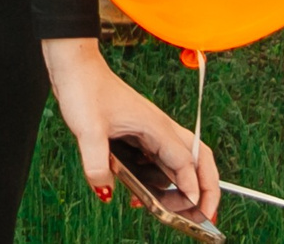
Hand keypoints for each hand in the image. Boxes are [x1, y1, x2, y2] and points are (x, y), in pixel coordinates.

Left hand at [41, 37, 220, 221]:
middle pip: (198, 159)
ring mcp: (151, 130)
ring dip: (183, 186)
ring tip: (174, 209)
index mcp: (155, 126)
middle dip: (207, 188)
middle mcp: (159, 128)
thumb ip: (96, 163)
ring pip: (181, 161)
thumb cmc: (84, 88)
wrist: (76, 67)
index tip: (193, 212)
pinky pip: (160, 159)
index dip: (192, 189)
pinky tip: (146, 190)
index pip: (186, 163)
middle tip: (204, 215)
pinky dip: (161, 178)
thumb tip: (104, 191)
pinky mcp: (140, 133)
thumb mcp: (87, 129)